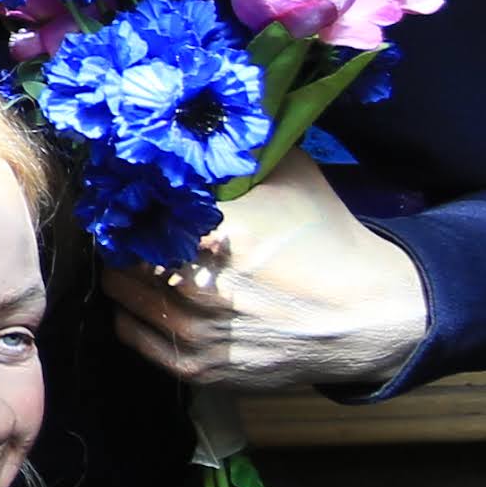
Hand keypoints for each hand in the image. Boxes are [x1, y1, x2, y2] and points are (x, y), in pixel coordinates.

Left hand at [104, 155, 429, 394]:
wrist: (366, 315)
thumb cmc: (328, 240)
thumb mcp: (292, 176)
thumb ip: (243, 151)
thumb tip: (198, 120)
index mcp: (218, 233)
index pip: (137, 211)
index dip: (130, 200)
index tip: (131, 193)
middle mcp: (199, 287)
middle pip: (121, 253)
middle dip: (125, 236)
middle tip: (133, 225)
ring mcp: (196, 331)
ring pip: (119, 292)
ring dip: (125, 272)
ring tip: (140, 258)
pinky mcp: (198, 367)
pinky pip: (131, 333)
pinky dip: (132, 311)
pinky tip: (148, 295)